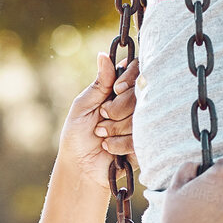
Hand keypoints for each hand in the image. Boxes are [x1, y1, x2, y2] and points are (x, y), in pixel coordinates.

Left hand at [58, 54, 138, 189]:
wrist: (80, 167)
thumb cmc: (77, 135)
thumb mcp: (83, 105)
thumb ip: (99, 83)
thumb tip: (103, 55)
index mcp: (119, 91)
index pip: (137, 71)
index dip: (129, 79)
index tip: (116, 89)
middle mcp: (134, 105)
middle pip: (139, 95)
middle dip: (116, 109)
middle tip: (101, 118)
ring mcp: (142, 124)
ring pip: (140, 117)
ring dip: (115, 129)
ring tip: (102, 136)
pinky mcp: (145, 144)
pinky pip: (140, 138)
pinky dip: (119, 144)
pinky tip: (109, 148)